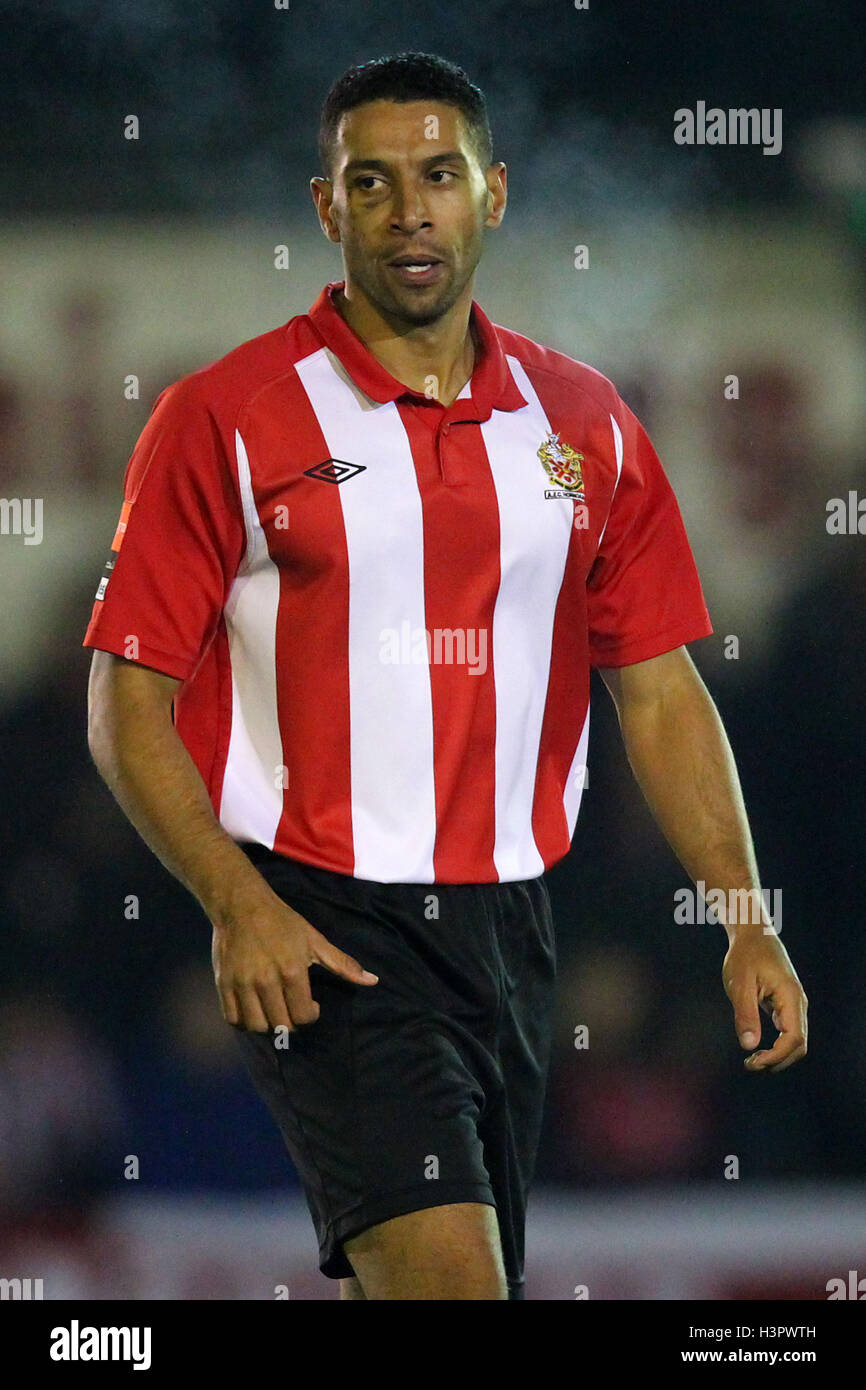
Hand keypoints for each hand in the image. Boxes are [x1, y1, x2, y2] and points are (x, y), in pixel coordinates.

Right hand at [211, 883, 377, 1032]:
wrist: (241, 906)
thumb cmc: (283, 923)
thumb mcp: (315, 940)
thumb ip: (342, 964)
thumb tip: (372, 981)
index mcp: (292, 971)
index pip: (304, 1016)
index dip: (312, 1015)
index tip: (312, 1005)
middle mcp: (266, 981)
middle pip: (282, 1025)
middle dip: (292, 1022)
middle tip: (293, 1008)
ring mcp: (242, 985)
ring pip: (257, 1027)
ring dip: (269, 1025)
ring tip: (274, 1011)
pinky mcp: (223, 985)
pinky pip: (233, 1019)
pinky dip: (244, 1022)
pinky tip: (254, 1010)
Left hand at [722, 929, 807, 1072]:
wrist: (752, 935)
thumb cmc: (745, 955)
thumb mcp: (740, 984)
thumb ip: (745, 1014)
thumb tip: (749, 1046)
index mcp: (791, 997)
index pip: (794, 1039)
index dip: (776, 1057)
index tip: (753, 1062)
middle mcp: (797, 1003)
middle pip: (799, 1045)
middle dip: (778, 1061)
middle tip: (750, 1065)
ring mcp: (793, 1004)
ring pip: (794, 1040)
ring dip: (777, 1055)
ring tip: (752, 1060)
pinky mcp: (784, 1004)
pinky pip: (787, 1031)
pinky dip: (776, 1045)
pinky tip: (756, 1047)